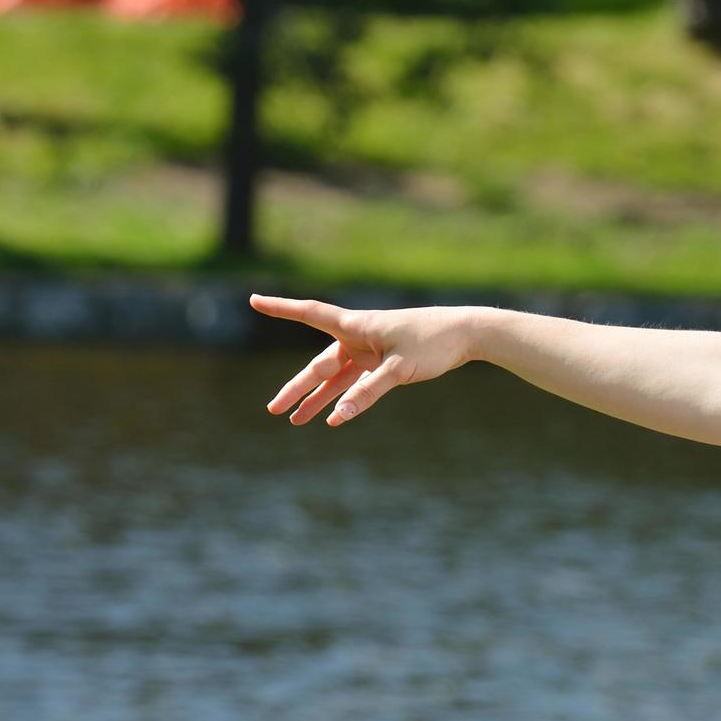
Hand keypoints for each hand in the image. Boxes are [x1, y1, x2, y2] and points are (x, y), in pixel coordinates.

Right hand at [250, 296, 475, 425]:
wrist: (466, 334)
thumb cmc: (433, 342)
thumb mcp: (400, 369)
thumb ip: (369, 392)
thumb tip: (339, 416)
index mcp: (356, 326)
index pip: (309, 314)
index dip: (280, 308)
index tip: (254, 300)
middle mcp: (358, 338)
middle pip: (318, 365)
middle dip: (296, 388)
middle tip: (274, 410)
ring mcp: (370, 353)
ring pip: (335, 379)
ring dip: (317, 400)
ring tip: (295, 421)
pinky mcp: (384, 364)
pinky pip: (357, 385)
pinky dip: (345, 401)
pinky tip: (334, 418)